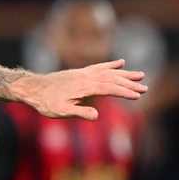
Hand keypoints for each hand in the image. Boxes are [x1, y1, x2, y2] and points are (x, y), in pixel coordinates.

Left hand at [13, 59, 146, 119]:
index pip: (109, 88)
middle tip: (146, 88)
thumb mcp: (60, 112)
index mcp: (83, 87)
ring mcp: (83, 73)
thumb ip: (79, 113)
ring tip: (141, 75)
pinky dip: (111, 65)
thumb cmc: (45, 103)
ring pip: (108, 71)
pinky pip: (99, 66)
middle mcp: (85, 77)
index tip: (138, 96)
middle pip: (112, 79)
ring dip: (125, 74)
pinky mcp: (80, 72)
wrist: (32, 88)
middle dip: (130, 84)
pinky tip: (121, 62)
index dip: (124, 92)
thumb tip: (96, 116)